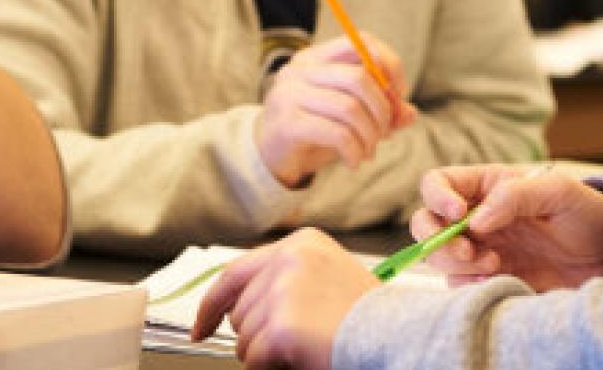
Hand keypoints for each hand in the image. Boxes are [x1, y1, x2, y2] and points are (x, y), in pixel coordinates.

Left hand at [194, 228, 376, 369]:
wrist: (400, 337)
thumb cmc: (370, 318)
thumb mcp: (328, 279)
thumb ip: (287, 281)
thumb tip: (239, 308)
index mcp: (302, 244)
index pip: (236, 273)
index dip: (212, 304)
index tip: (201, 325)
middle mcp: (289, 260)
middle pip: (238, 309)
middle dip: (253, 335)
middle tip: (292, 343)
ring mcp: (283, 291)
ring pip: (244, 338)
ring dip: (266, 353)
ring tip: (306, 347)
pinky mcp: (281, 326)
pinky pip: (253, 359)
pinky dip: (270, 367)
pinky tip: (302, 357)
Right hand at [255, 34, 414, 187]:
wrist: (268, 156)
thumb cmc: (312, 130)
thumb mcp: (347, 116)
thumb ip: (378, 111)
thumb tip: (410, 114)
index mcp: (314, 58)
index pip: (360, 42)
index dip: (388, 64)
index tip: (398, 94)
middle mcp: (299, 70)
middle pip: (359, 78)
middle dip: (382, 109)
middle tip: (384, 132)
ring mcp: (289, 95)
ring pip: (350, 108)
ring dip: (370, 136)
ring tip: (369, 151)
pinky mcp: (288, 123)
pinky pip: (337, 133)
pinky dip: (355, 151)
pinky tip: (354, 162)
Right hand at [412, 164, 602, 290]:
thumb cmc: (586, 214)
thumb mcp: (559, 192)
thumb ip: (515, 196)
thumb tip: (475, 219)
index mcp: (486, 186)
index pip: (438, 183)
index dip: (436, 196)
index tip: (456, 213)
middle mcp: (473, 216)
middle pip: (425, 223)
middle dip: (436, 238)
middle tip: (468, 250)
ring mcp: (478, 248)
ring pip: (438, 257)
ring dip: (456, 263)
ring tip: (495, 265)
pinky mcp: (487, 278)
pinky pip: (458, 283)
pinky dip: (469, 284)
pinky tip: (498, 280)